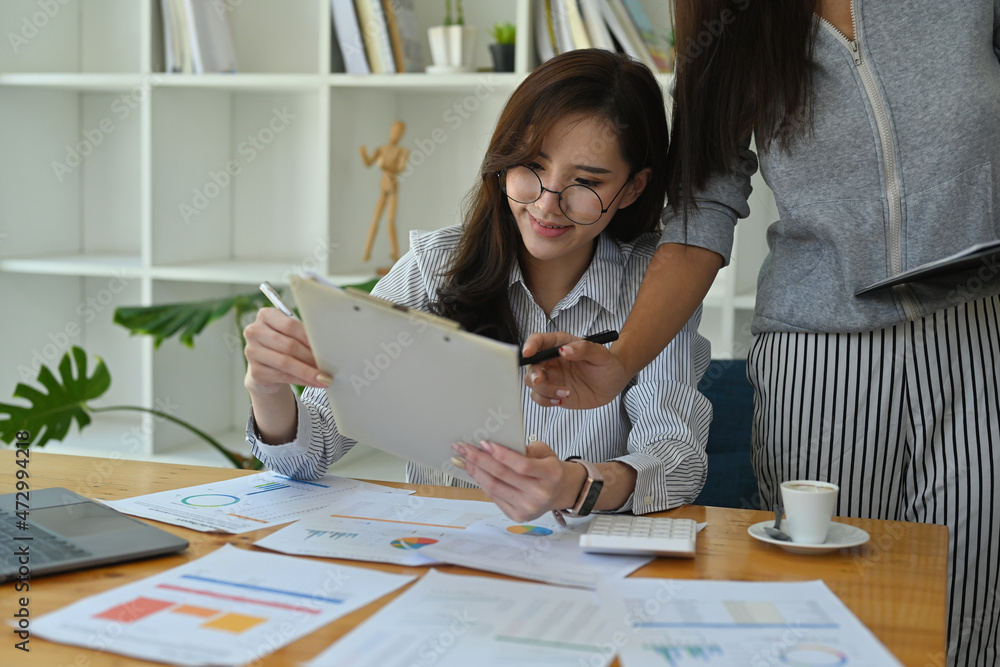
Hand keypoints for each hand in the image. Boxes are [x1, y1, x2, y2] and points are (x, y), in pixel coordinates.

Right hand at [243, 307, 330, 394]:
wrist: (266, 366)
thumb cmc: (282, 345)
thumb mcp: (290, 334)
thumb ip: (303, 334)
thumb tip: (325, 347)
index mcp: (265, 316)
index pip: (290, 325)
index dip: (309, 337)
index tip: (325, 347)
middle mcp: (255, 332)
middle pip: (288, 345)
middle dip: (310, 357)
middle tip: (328, 365)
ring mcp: (252, 352)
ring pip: (285, 362)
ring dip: (308, 371)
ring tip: (324, 378)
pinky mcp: (255, 371)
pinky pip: (282, 376)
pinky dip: (301, 380)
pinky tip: (313, 382)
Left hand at [451, 440, 583, 522]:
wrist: (559, 491)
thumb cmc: (549, 468)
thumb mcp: (545, 452)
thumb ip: (524, 449)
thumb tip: (493, 446)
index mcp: (550, 475)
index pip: (522, 465)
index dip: (501, 454)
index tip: (483, 443)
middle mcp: (539, 494)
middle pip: (502, 476)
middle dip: (478, 460)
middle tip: (462, 448)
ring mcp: (528, 508)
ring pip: (494, 487)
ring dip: (475, 471)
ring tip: (461, 459)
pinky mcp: (517, 515)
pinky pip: (494, 497)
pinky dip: (481, 483)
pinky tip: (473, 472)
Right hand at [522, 332, 629, 409]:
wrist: (614, 384)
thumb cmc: (608, 365)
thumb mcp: (601, 354)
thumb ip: (584, 349)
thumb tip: (565, 350)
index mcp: (560, 344)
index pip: (539, 340)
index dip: (530, 345)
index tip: (528, 352)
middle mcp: (552, 360)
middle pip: (531, 364)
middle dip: (533, 373)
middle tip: (540, 380)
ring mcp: (551, 377)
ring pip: (532, 382)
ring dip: (544, 390)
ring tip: (565, 393)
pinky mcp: (553, 392)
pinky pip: (539, 397)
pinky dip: (546, 400)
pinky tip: (561, 400)